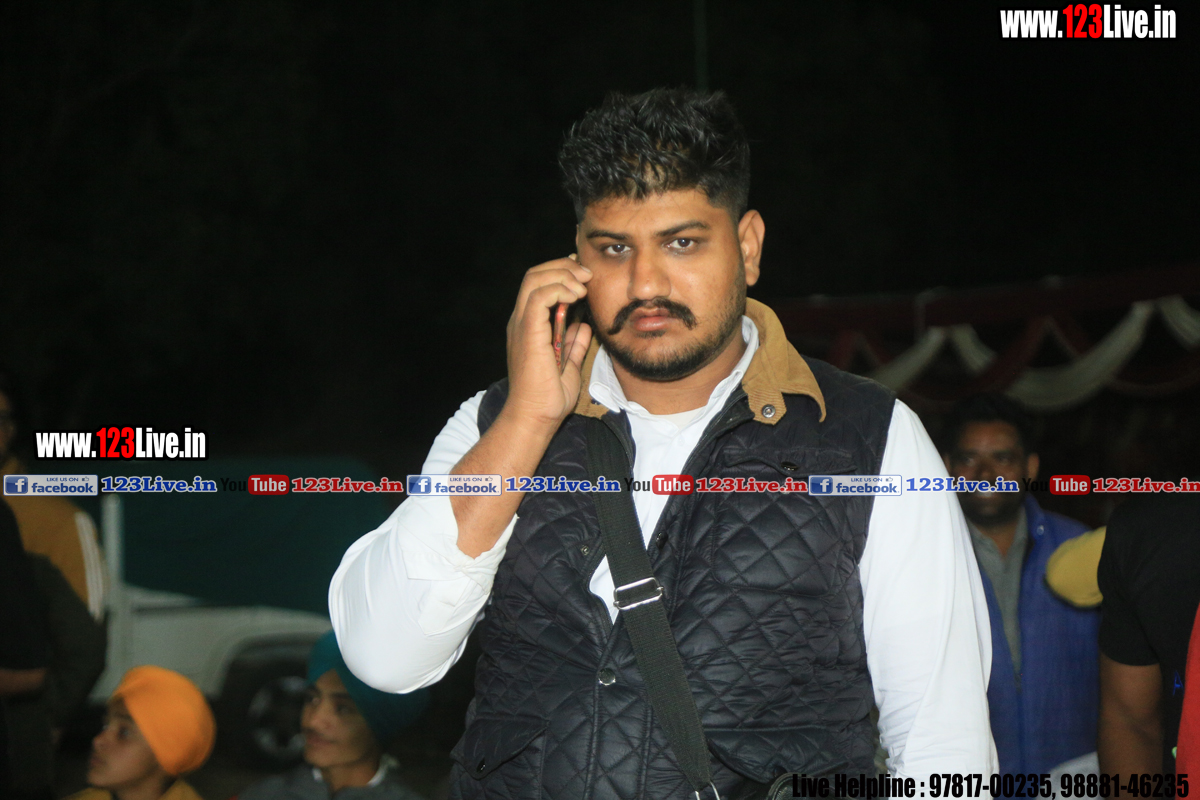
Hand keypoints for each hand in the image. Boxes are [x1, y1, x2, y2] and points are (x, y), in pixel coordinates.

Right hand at [503, 255, 592, 427]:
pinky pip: (538, 298)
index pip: (539, 284)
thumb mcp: (568, 365)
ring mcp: (521, 325)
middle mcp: (521, 321)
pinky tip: (576, 296)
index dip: (563, 272)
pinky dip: (558, 289)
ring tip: (584, 283)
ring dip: (563, 274)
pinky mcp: (527, 333)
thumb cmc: (549, 398)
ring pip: (535, 279)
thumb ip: (574, 344)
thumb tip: (584, 327)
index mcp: (529, 325)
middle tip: (588, 273)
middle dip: (564, 266)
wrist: (536, 418)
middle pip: (535, 274)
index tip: (586, 276)